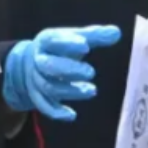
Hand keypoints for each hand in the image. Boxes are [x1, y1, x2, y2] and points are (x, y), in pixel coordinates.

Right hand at [2, 25, 121, 121]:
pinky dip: (56, 112)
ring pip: (49, 87)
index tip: (86, 45)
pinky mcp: (38, 96)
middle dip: (69, 69)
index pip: (53, 40)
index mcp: (46, 42)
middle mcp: (39, 60)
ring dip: (70, 91)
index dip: (67, 43)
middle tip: (91, 72)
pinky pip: (44, 106)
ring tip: (92, 90)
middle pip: (48, 66)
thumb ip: (95, 36)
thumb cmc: (60, 48)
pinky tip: (71, 115)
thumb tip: (116, 32)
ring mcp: (37, 79)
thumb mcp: (74, 37)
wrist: (31, 63)